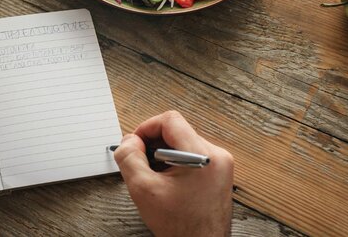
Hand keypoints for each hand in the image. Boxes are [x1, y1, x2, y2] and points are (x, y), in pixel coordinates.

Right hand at [114, 111, 233, 236]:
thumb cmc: (180, 226)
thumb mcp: (143, 189)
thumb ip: (129, 158)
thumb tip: (129, 141)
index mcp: (203, 156)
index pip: (170, 120)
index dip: (146, 128)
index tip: (135, 143)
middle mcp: (216, 156)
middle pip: (176, 131)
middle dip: (153, 144)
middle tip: (140, 162)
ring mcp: (219, 165)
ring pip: (182, 143)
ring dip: (162, 154)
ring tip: (153, 176)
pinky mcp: (217, 174)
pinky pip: (190, 155)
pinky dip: (173, 163)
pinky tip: (165, 181)